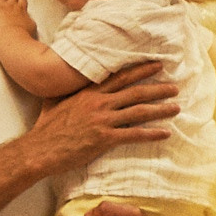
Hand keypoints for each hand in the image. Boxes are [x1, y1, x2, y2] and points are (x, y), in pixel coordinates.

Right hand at [25, 63, 175, 175]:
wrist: (39, 150)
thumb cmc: (45, 128)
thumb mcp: (53, 102)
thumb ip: (65, 92)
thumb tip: (65, 82)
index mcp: (88, 94)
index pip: (119, 77)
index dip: (140, 70)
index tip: (156, 65)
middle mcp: (98, 104)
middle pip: (135, 92)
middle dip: (158, 88)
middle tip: (175, 87)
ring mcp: (102, 121)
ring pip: (139, 111)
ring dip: (161, 109)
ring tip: (176, 108)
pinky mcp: (105, 139)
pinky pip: (135, 134)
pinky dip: (152, 133)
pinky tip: (166, 133)